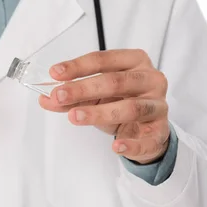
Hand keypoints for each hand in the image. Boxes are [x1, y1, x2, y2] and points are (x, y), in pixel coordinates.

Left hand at [39, 49, 169, 164]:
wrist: (146, 127)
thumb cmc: (120, 101)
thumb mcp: (95, 95)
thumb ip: (71, 95)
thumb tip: (46, 98)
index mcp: (134, 61)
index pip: (103, 59)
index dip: (78, 66)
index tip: (55, 73)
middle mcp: (150, 79)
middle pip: (116, 82)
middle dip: (84, 88)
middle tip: (59, 95)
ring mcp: (158, 105)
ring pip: (131, 108)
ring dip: (100, 113)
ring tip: (75, 116)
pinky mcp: (160, 131)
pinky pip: (147, 139)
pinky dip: (131, 144)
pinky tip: (116, 147)